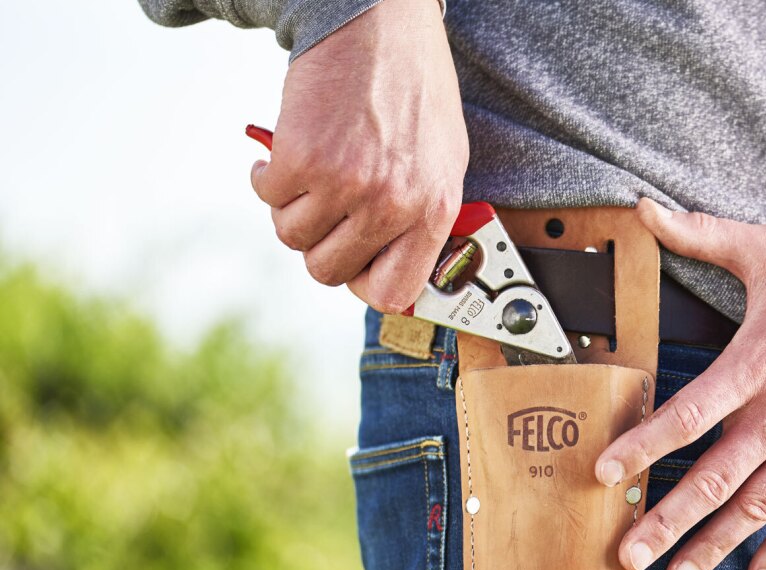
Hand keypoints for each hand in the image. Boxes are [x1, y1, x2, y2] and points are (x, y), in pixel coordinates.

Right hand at [250, 0, 467, 312]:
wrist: (381, 22)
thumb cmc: (414, 87)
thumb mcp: (443, 159)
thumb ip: (422, 215)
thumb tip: (398, 266)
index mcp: (434, 210)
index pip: (395, 293)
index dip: (365, 284)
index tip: (355, 264)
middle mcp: (393, 205)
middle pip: (330, 271)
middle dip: (318, 245)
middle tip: (322, 213)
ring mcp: (347, 185)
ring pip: (292, 236)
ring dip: (291, 208)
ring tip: (309, 174)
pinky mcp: (303, 159)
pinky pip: (268, 197)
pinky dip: (267, 178)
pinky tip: (287, 151)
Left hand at [598, 198, 765, 569]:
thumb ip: (702, 233)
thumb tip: (644, 206)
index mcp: (757, 364)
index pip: (688, 414)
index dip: (644, 446)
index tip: (605, 474)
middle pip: (714, 478)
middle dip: (666, 521)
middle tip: (627, 556)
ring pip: (756, 505)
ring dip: (714, 545)